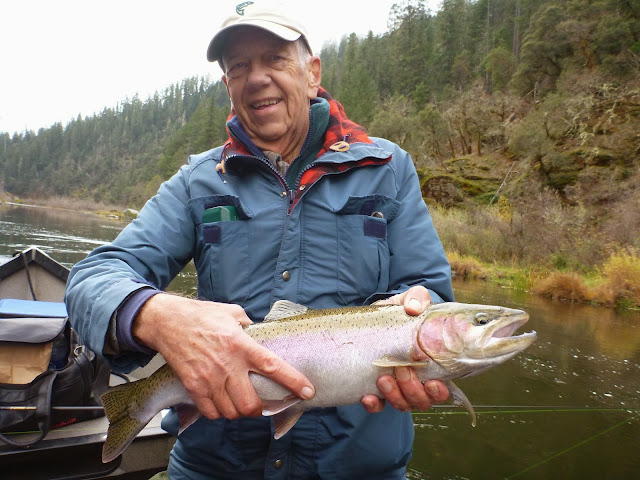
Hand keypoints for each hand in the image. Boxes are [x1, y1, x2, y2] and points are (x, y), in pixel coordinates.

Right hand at [132, 294, 314, 419]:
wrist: (167, 321)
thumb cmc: (203, 315)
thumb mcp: (233, 313)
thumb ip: (250, 326)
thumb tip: (262, 333)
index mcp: (241, 345)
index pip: (273, 367)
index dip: (293, 382)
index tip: (308, 391)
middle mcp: (227, 365)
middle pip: (251, 404)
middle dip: (260, 410)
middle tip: (262, 404)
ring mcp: (208, 378)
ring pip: (231, 412)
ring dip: (239, 412)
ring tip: (240, 402)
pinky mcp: (193, 387)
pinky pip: (211, 412)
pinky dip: (219, 412)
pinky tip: (221, 402)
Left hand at [361, 286, 449, 412]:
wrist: (373, 319)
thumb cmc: (399, 313)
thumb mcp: (407, 301)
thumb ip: (417, 297)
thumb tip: (414, 308)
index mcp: (430, 365)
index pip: (440, 389)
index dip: (437, 392)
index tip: (431, 382)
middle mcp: (416, 380)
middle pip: (421, 400)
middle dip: (413, 390)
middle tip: (401, 369)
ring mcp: (396, 387)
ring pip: (402, 405)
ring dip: (395, 396)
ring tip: (383, 378)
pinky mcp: (375, 389)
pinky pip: (377, 406)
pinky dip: (374, 405)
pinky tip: (367, 397)